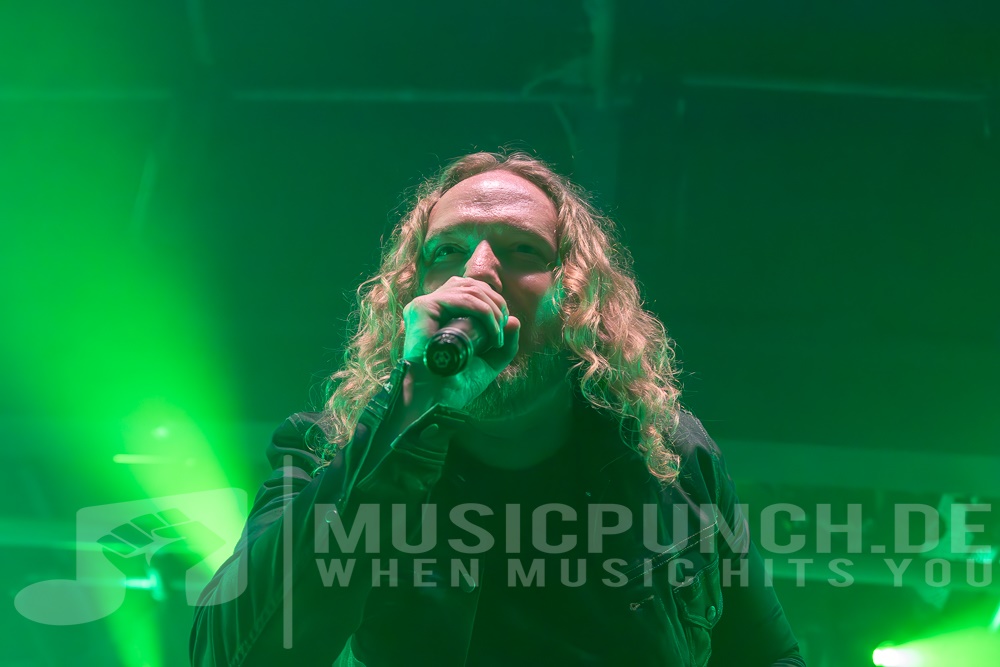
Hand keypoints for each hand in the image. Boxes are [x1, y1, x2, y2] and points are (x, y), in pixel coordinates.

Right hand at [401, 276, 519, 409]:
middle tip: (503, 330)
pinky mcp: (422, 308)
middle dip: (496, 304)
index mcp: (440, 314)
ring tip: (498, 336)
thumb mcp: (487, 363)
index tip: (503, 328)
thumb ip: (504, 345)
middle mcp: (431, 306)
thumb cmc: (456, 384)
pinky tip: (492, 333)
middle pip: (471, 285)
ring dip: (493, 310)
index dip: (492, 302)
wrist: (437, 398)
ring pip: (469, 290)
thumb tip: (515, 320)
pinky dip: (483, 312)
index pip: (470, 290)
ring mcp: (424, 306)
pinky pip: (461, 298)